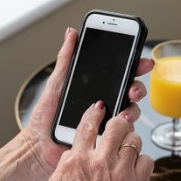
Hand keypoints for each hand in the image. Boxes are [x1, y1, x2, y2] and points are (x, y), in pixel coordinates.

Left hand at [22, 27, 153, 180]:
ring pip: (130, 113)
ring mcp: (107, 122)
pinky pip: (123, 133)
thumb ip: (67, 59)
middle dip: (137, 89)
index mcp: (96, 90)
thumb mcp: (57, 83)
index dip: (134, 67)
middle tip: (133, 90)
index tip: (142, 62)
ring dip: (132, 110)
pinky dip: (125, 130)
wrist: (39, 145)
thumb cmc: (45, 117)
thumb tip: (72, 34)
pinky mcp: (107, 139)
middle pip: (131, 93)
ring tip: (123, 112)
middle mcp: (105, 105)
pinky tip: (118, 127)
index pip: (120, 75)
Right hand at [43, 101, 153, 180]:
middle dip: (118, 121)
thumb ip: (69, 160)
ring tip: (126, 148)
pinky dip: (142, 159)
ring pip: (135, 140)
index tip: (99, 108)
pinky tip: (135, 165)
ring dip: (130, 141)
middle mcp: (101, 163)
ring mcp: (121, 175)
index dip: (95, 111)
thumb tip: (80, 147)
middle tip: (118, 125)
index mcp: (77, 160)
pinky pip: (148, 161)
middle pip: (117, 126)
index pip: (88, 124)